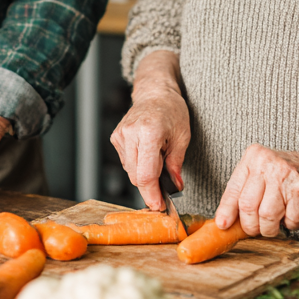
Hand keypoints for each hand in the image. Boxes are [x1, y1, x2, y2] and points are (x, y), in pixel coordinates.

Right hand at [110, 51, 189, 210]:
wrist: (155, 93)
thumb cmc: (172, 111)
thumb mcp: (182, 137)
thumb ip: (176, 164)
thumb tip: (175, 187)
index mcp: (149, 132)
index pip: (146, 174)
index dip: (152, 195)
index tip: (159, 206)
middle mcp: (130, 134)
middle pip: (136, 177)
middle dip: (151, 187)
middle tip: (166, 187)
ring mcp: (120, 135)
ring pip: (130, 172)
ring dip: (145, 174)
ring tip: (158, 158)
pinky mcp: (115, 138)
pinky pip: (126, 163)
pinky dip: (138, 165)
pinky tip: (147, 153)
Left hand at [215, 144, 298, 236]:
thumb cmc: (292, 173)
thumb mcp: (264, 171)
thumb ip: (247, 189)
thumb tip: (228, 219)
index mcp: (253, 156)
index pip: (233, 189)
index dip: (226, 211)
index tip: (223, 224)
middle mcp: (267, 163)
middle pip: (247, 206)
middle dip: (251, 225)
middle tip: (258, 227)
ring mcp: (285, 176)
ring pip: (266, 216)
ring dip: (271, 228)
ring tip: (278, 221)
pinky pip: (289, 220)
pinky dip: (292, 224)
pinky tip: (295, 215)